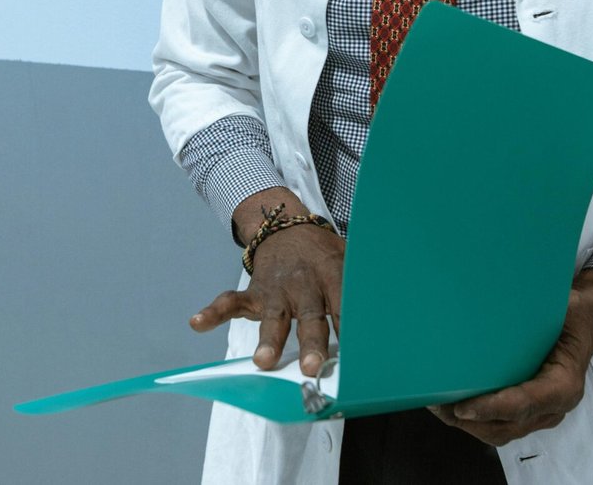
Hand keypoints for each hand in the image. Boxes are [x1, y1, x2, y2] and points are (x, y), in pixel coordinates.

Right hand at [188, 187, 344, 376]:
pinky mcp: (254, 292)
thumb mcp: (350, 260)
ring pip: (273, 317)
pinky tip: (198, 323)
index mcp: (332, 276)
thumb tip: (393, 318)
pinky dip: (214, 312)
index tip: (358, 358)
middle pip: (309, 317)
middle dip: (310, 344)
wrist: (286, 225)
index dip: (350, 331)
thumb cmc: (325, 254)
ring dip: (268, 339)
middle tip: (311, 368)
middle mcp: (304, 284)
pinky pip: (231, 300)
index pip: (344, 308)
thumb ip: (363, 287)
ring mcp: (276, 289)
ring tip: (262, 362)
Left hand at [429, 269, 592, 446]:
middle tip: (437, 404)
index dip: (493, 407)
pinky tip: (451, 403)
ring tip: (437, 405)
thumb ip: (532, 311)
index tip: (462, 407)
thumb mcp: (561, 306)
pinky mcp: (529, 411)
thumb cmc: (571, 312)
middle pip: (508, 426)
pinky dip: (475, 418)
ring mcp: (542, 412)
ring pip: (501, 431)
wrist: (586, 320)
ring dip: (468, 423)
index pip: (527, 403)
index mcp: (565, 382)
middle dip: (471, 420)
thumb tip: (490, 300)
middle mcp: (555, 405)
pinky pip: (501, 424)